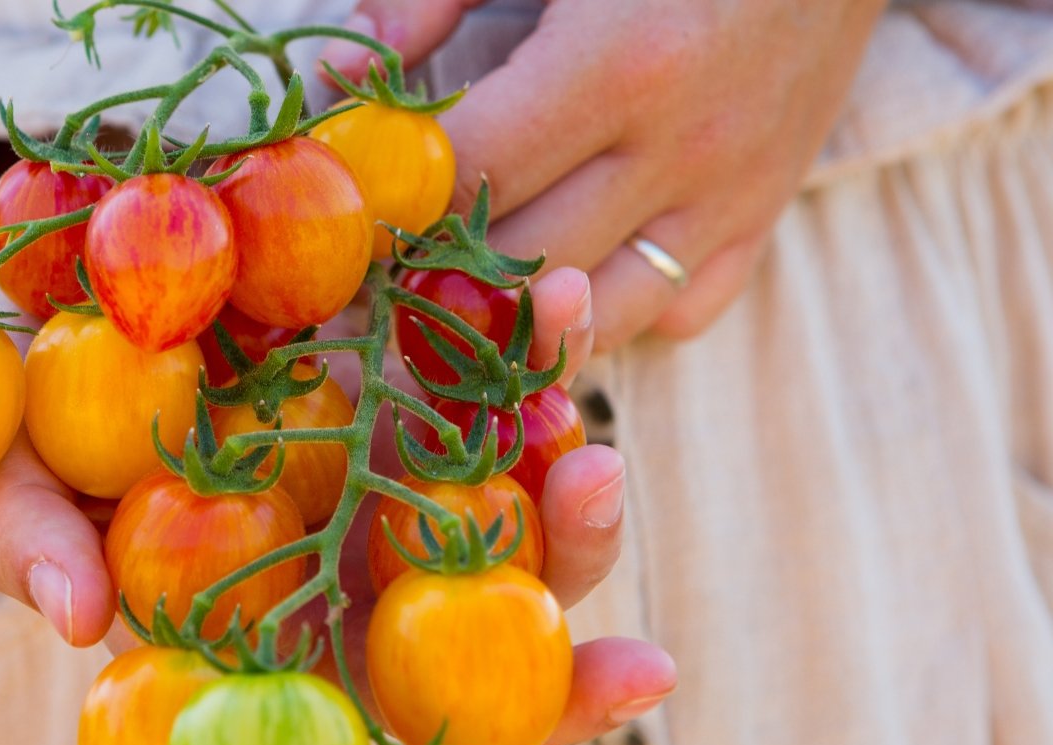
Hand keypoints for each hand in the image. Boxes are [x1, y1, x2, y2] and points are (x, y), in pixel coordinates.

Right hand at [0, 268, 673, 744]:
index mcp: (243, 645)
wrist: (53, 296)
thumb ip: (26, 544)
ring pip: (508, 534)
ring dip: (574, 504)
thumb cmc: (16, 419)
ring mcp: (378, 490)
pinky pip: (490, 391)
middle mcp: (329, 584)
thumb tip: (74, 616)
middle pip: (462, 674)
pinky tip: (560, 301)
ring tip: (594, 449)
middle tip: (638, 672)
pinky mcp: (405, 386)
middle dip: (557, 693)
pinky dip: (532, 361)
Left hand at [321, 0, 885, 348]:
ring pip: (599, 315)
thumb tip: (346, 75)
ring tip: (459, 292)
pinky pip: (677, 312)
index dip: (398, 197)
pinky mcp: (765, 216)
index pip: (475, 174)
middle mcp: (683, 147)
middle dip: (439, 268)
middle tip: (381, 260)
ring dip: (518, 316)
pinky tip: (567, 279)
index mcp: (621, 62)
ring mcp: (732, 195)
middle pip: (523, 261)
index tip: (355, 198)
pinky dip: (614, 313)